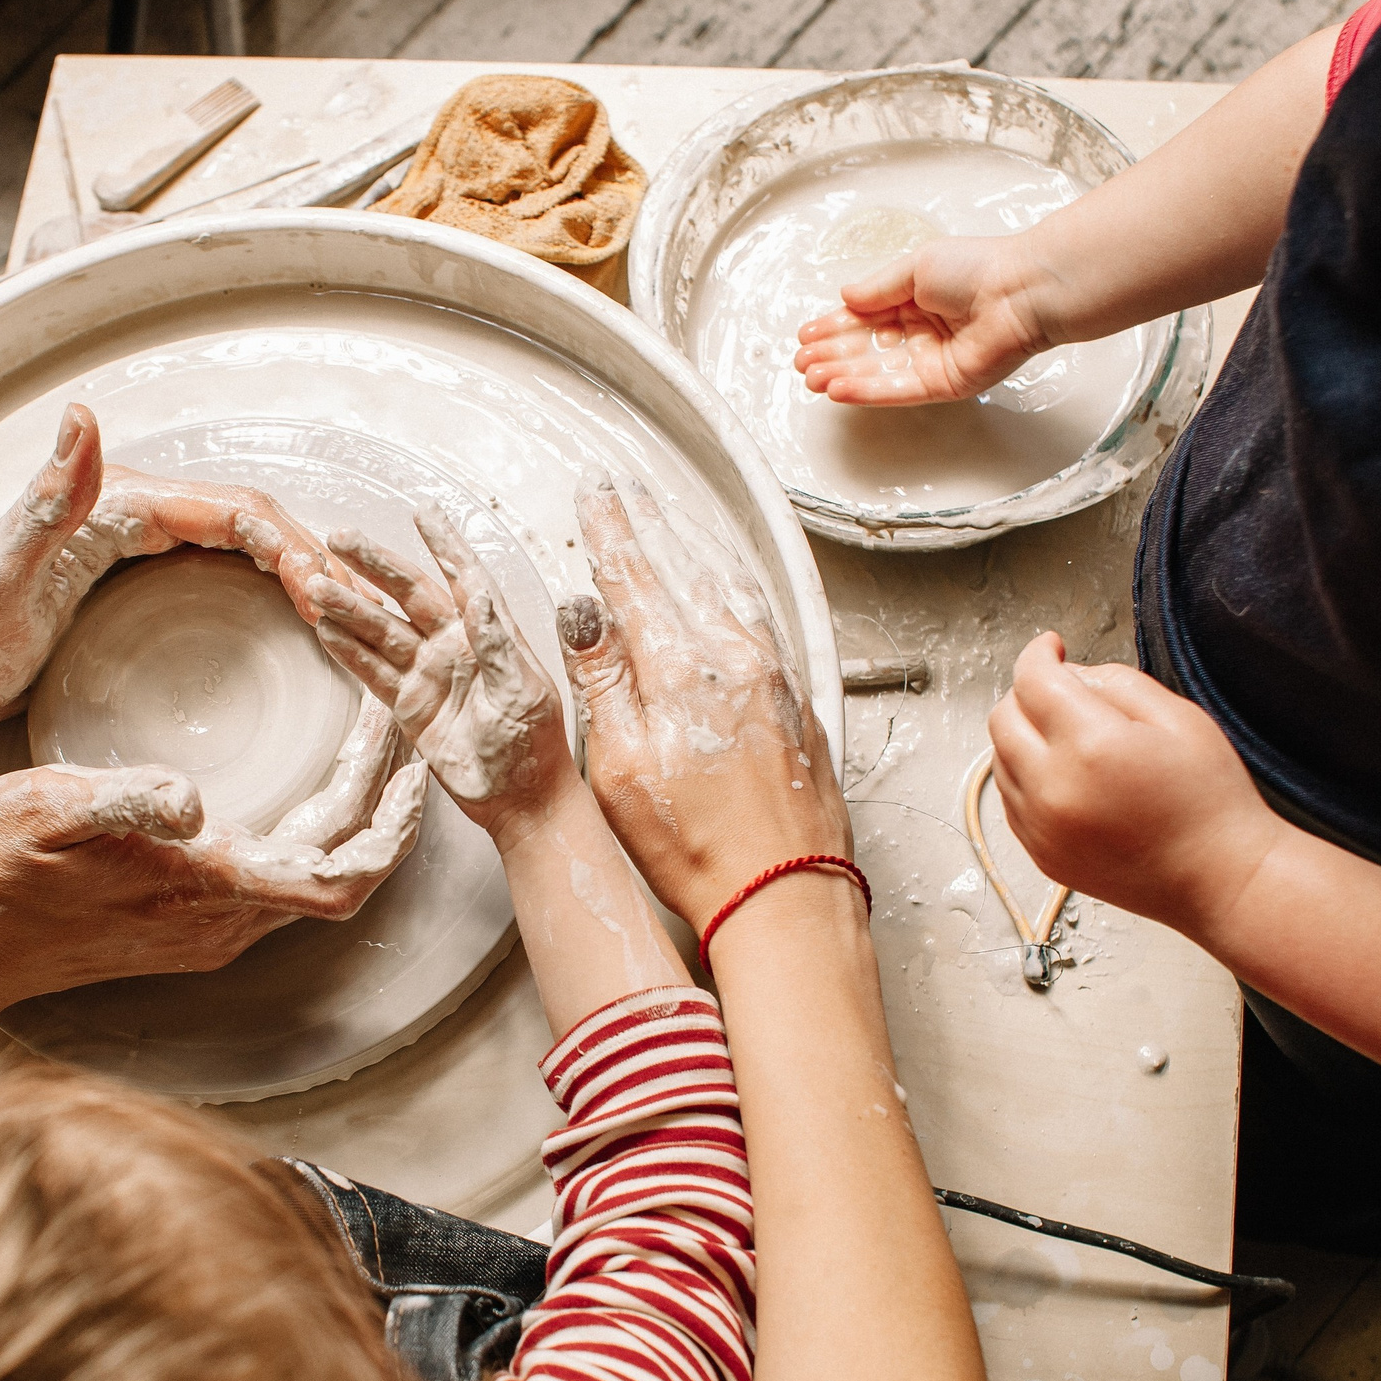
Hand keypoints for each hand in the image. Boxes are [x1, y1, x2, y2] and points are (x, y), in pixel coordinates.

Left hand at [0, 402, 347, 723]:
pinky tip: (303, 628)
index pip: (236, 512)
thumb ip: (47, 495)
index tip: (330, 597)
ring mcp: (142, 545)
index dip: (293, 549)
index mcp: (121, 505)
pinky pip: (230, 574)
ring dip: (306, 575)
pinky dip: (277, 594)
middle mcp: (137, 512)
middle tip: (368, 612)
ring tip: (357, 618)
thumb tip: (81, 414)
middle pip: (257, 524)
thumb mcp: (0, 569)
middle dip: (319, 561)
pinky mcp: (142, 578)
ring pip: (251, 546)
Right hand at [0, 722, 426, 1009]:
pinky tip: (298, 788)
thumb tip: (192, 798)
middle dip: (379, 800)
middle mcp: (221, 921)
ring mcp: (206, 928)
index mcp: (204, 888)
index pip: (339, 878)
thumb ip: (124, 800)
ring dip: (347, 818)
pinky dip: (307, 833)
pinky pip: (276, 880)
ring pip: (309, 875)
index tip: (416, 773)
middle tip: (396, 725)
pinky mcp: (186, 923)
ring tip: (364, 747)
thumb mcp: (47, 810)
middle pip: (339, 870)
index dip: (392, 831)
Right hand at [305, 507, 575, 850]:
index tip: (424, 513)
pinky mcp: (410, 705)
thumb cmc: (535, 747)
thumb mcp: (523, 692)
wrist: (521, 802)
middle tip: (340, 539)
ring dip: (349, 608)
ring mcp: (430, 674)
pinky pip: (373, 672)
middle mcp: (456, 646)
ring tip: (316, 585)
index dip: (443, 543)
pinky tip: (324, 629)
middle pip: (408, 594)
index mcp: (490, 634)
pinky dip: (348, 651)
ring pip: (382, 631)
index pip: (463, 577)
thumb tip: (481, 598)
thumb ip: (499, 644)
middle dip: (374, 566)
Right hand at [559, 477, 849, 931]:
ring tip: (667, 515)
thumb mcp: (621, 771)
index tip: (593, 498)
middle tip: (623, 490)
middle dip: (648, 525)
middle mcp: (735, 658)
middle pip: (683, 570)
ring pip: (727, 584)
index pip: (635, 581)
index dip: (609, 534)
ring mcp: (773, 674)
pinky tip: (725, 577)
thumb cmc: (699, 849)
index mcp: (683, 671)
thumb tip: (585, 615)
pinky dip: (733, 581)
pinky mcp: (795, 697)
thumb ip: (604, 683)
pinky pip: (759, 614)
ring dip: (692, 544)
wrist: (785, 891)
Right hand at [793, 234, 1051, 405]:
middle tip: (802, 363)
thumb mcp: (916, 267)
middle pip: (866, 350)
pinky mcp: (943, 385)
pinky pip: (898, 391)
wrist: (1020, 289)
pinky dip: (867, 391)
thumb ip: (878, 288)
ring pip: (877, 373)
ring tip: (811, 378)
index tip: (806, 336)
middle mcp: (921, 334)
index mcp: (915, 302)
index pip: (865, 320)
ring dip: (842, 376)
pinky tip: (839, 389)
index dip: (834, 328)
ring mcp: (931, 362)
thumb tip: (845, 298)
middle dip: (832, 357)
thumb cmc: (978, 268)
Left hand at [987, 632, 1284, 938]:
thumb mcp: (1178, 717)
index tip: (1050, 647)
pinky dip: (1026, 776)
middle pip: (1003, 717)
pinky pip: (1011, 799)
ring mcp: (1041, 828)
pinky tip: (1067, 774)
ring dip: (1023, 735)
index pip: (1032, 680)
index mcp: (1089, 747)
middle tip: (1062, 688)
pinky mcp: (1041, 854)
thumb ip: (1116, 682)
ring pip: (1000, 759)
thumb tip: (1072, 673)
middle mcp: (1053, 790)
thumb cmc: (1209, 803)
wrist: (1218, 877)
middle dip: (1027, 692)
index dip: (1039, 653)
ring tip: (1071, 735)